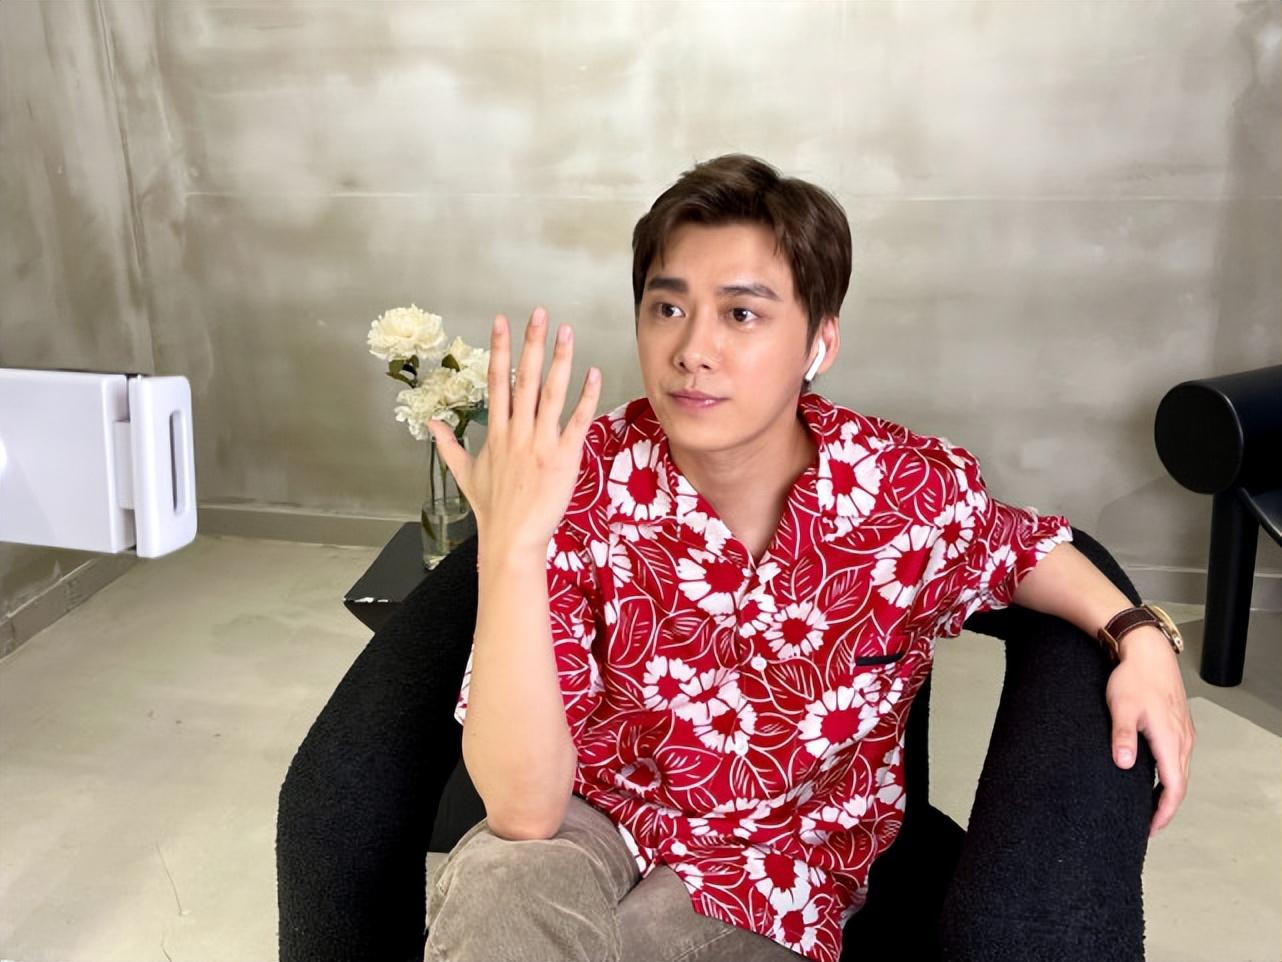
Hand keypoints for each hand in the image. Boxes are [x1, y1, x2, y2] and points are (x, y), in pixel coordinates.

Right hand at [427, 306, 600, 557]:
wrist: (512, 539)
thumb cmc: (491, 509)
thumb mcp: (464, 474)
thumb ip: (448, 445)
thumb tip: (431, 424)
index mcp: (495, 432)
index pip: (497, 381)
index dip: (499, 349)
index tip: (502, 321)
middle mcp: (517, 432)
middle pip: (524, 379)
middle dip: (531, 344)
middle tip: (539, 313)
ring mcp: (540, 443)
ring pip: (550, 394)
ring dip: (559, 361)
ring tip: (566, 332)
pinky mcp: (563, 458)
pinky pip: (576, 422)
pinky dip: (586, 397)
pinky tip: (593, 373)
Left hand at [1106, 627, 1195, 836]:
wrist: (1147, 651)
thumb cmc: (1133, 678)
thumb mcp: (1121, 707)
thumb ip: (1123, 736)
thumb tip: (1123, 764)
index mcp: (1170, 740)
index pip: (1174, 788)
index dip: (1164, 812)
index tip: (1151, 828)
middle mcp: (1183, 739)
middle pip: (1180, 783)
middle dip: (1166, 807)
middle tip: (1147, 823)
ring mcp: (1183, 732)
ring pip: (1181, 770)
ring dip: (1169, 790)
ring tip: (1149, 805)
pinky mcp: (1179, 725)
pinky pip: (1178, 757)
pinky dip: (1170, 773)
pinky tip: (1155, 775)